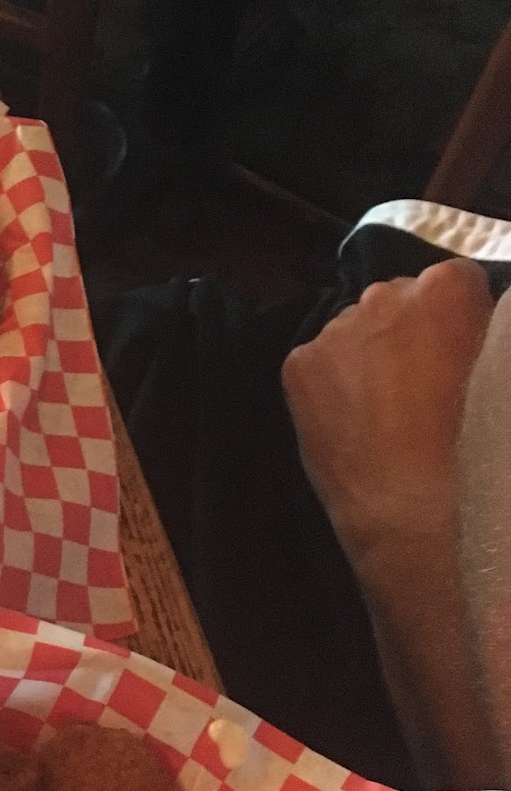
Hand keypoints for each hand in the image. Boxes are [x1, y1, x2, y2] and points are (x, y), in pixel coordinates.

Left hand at [282, 259, 491, 585]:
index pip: (452, 281)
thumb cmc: (474, 444)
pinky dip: (330, 386)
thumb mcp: (496, 376)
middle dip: (405, 333)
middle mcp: (384, 295)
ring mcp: (335, 328)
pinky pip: (317, 363)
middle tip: (418, 387)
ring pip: (352, 332)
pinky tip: (350, 424)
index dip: (456, 319)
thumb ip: (474, 338)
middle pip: (395, 301)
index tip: (458, 354)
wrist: (413, 508)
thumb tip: (462, 335)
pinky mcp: (299, 364)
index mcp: (444, 290)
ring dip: (365, 358)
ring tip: (382, 412)